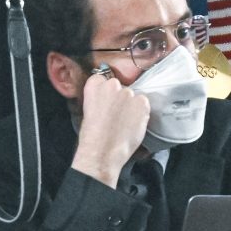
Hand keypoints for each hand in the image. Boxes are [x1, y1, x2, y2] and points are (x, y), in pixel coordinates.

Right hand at [70, 68, 150, 187]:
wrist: (102, 152)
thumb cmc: (91, 137)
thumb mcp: (87, 111)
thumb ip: (98, 99)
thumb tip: (108, 99)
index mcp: (94, 86)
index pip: (102, 77)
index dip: (104, 90)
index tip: (105, 100)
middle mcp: (112, 85)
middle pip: (119, 86)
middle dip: (119, 98)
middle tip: (116, 114)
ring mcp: (129, 93)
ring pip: (132, 95)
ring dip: (130, 105)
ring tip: (124, 122)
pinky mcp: (142, 102)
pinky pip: (143, 103)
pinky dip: (140, 112)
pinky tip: (132, 124)